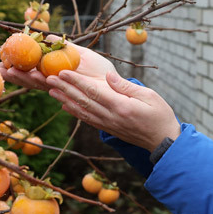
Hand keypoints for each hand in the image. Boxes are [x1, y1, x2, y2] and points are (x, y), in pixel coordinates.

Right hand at [0, 36, 115, 90]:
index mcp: (55, 73)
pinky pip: (54, 87)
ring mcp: (62, 88)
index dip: (18, 66)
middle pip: (30, 79)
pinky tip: (33, 76)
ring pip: (38, 84)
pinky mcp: (71, 92)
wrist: (115, 84)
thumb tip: (48, 37)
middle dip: (14, 74)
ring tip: (9, 72)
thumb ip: (64, 47)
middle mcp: (55, 83)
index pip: (32, 70)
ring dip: (23, 78)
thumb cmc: (98, 69)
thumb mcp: (80, 53)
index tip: (3, 59)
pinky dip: (43, 82)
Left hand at [46, 70, 179, 151]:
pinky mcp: (108, 129)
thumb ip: (126, 87)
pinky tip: (65, 106)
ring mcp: (108, 125)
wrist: (163, 141)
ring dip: (65, 99)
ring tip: (51, 90)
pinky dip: (75, 112)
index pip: (94, 91)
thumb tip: (108, 77)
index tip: (62, 72)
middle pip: (83, 100)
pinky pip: (88, 119)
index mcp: (121, 106)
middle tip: (48, 77)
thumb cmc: (160, 115)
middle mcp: (111, 117)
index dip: (76, 81)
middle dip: (65, 88)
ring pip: (82, 110)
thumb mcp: (149, 96)